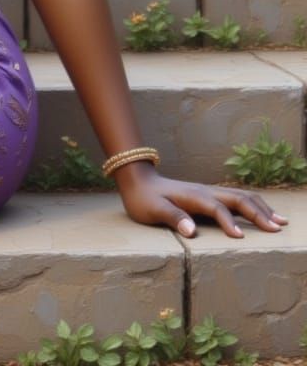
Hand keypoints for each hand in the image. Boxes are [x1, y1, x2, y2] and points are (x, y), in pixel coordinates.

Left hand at [112, 160, 288, 237]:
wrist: (137, 180)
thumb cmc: (143, 198)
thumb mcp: (152, 210)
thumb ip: (172, 218)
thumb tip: (191, 231)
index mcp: (193, 197)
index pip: (216, 209)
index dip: (228, 222)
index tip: (239, 238)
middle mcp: (205, 192)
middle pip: (237, 199)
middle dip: (258, 213)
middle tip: (278, 228)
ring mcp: (208, 192)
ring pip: (240, 196)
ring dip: (261, 208)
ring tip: (280, 221)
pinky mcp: (208, 195)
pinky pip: (236, 198)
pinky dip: (253, 205)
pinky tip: (263, 213)